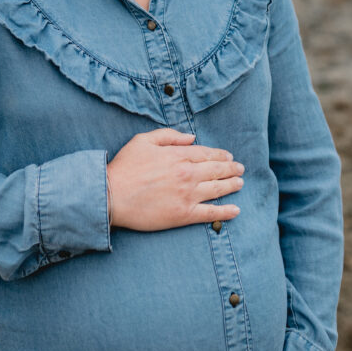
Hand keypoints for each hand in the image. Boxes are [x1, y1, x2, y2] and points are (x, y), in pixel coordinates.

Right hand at [106, 128, 243, 230]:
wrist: (111, 195)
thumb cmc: (124, 167)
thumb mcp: (143, 141)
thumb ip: (168, 136)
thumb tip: (191, 137)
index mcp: (177, 155)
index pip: (206, 153)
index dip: (220, 155)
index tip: (228, 157)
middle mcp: (187, 174)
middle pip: (216, 170)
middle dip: (231, 169)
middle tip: (240, 169)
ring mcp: (187, 195)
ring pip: (217, 189)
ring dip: (232, 185)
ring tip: (240, 183)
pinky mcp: (183, 214)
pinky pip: (210, 213)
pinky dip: (225, 212)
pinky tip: (235, 210)